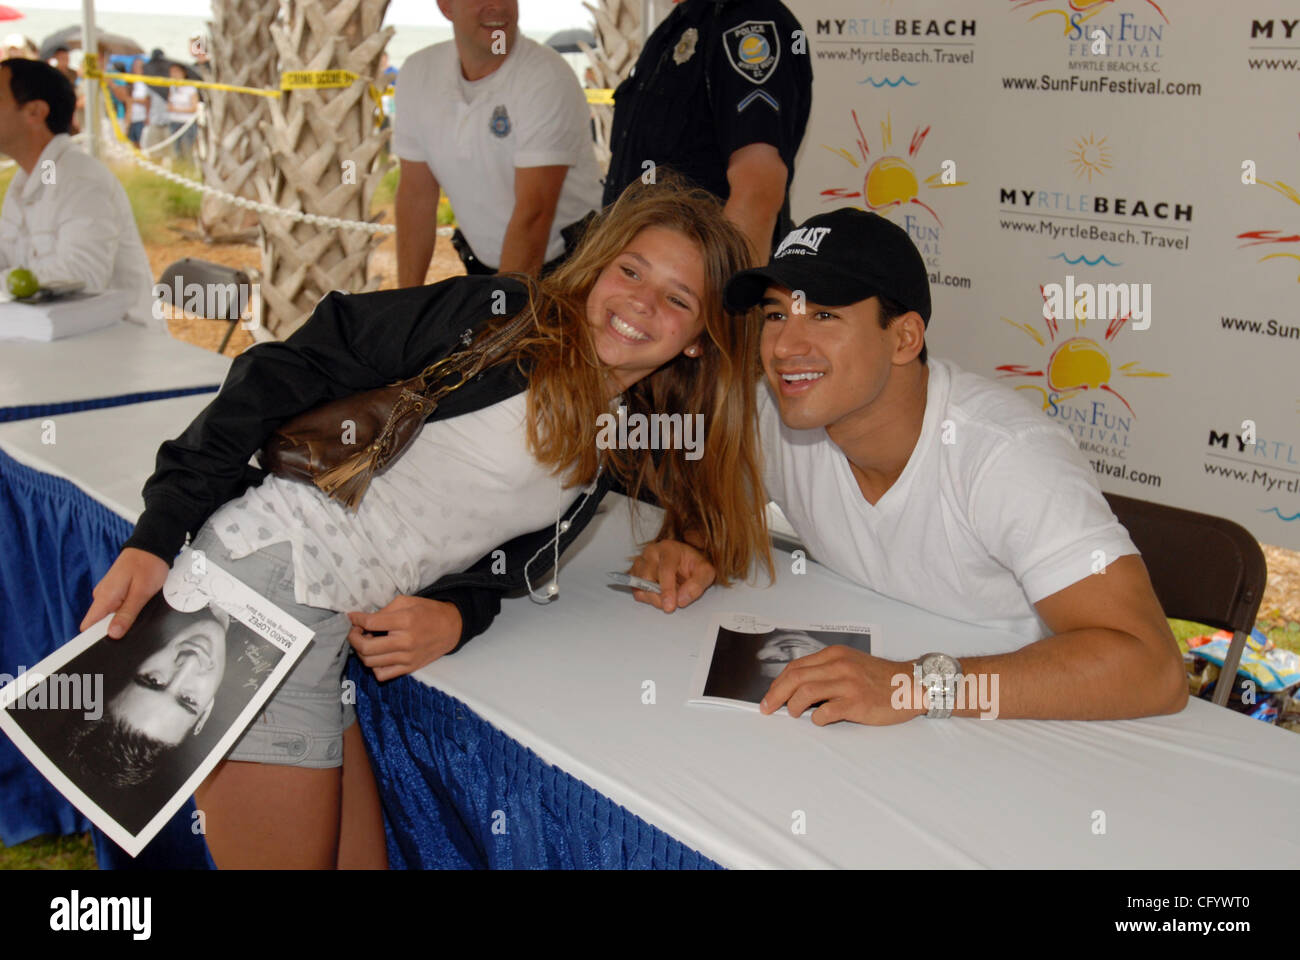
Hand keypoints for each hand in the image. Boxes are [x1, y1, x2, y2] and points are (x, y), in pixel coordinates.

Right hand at [80, 548, 170, 638]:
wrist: (152, 545)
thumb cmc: (148, 565)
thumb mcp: (141, 593)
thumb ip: (126, 614)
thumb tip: (112, 634)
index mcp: (104, 597)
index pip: (87, 626)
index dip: (93, 640)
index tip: (104, 649)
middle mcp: (102, 596)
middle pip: (99, 624)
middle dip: (113, 631)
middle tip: (131, 634)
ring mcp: (108, 593)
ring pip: (110, 616)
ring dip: (122, 621)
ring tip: (137, 618)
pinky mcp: (116, 591)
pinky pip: (116, 607)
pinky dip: (126, 611)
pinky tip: (137, 609)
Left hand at [347, 596, 462, 681]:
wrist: (451, 628)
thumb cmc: (428, 612)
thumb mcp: (408, 601)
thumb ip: (385, 610)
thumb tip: (363, 619)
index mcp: (405, 621)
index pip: (371, 623)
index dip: (356, 620)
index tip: (352, 617)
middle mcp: (405, 641)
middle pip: (366, 647)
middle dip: (353, 638)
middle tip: (356, 631)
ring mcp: (407, 658)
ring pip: (370, 662)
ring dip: (361, 652)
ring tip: (367, 642)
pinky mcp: (409, 668)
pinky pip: (382, 674)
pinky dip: (374, 666)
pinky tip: (377, 655)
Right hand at [628, 539, 715, 611]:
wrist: (684, 562)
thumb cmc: (694, 566)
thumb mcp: (705, 572)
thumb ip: (697, 585)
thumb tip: (681, 599)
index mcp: (669, 548)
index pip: (665, 569)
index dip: (667, 590)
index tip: (670, 606)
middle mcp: (651, 552)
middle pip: (647, 578)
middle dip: (659, 597)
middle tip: (671, 605)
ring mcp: (640, 562)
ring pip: (639, 586)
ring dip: (654, 598)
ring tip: (668, 596)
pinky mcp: (634, 573)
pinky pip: (635, 591)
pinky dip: (647, 598)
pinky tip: (659, 594)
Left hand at [759, 646, 924, 725]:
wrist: (912, 684)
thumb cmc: (881, 678)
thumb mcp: (851, 664)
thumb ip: (827, 671)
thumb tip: (797, 688)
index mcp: (834, 655)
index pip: (796, 667)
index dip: (778, 683)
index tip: (769, 697)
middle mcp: (839, 666)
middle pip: (795, 678)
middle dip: (776, 694)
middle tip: (768, 709)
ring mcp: (848, 684)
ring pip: (806, 692)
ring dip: (793, 706)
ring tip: (794, 714)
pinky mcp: (857, 702)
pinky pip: (826, 711)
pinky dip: (816, 718)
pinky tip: (819, 720)